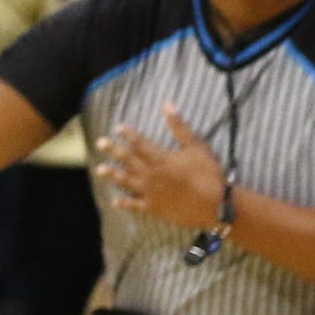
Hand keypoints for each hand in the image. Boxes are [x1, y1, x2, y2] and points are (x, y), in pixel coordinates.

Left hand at [92, 103, 227, 232]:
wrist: (216, 205)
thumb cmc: (209, 174)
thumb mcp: (197, 147)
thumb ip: (180, 127)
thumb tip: (167, 105)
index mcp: (161, 158)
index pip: (140, 143)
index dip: (128, 134)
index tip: (118, 127)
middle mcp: (151, 174)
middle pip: (128, 160)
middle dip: (113, 150)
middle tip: (100, 143)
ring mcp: (150, 192)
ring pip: (126, 181)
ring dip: (112, 174)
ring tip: (99, 170)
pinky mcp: (154, 208)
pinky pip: (135, 205)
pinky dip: (124, 203)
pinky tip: (114, 201)